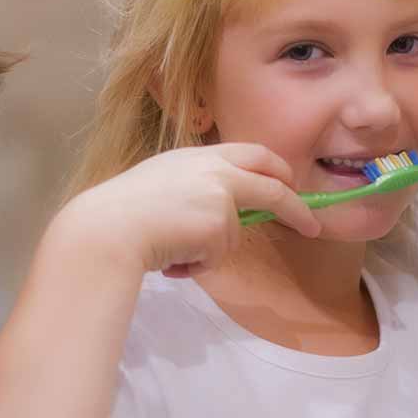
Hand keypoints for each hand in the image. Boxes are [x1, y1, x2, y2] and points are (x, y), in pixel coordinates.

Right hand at [55, 143, 319, 278]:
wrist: (108, 228)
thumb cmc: (121, 211)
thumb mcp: (161, 183)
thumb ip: (194, 187)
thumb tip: (220, 211)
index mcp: (198, 155)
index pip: (251, 153)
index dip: (274, 169)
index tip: (287, 182)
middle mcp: (214, 169)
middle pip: (272, 185)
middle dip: (295, 205)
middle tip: (309, 223)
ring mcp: (220, 195)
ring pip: (232, 234)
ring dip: (207, 251)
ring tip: (171, 250)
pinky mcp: (219, 224)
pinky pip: (217, 255)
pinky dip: (197, 264)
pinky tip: (171, 258)